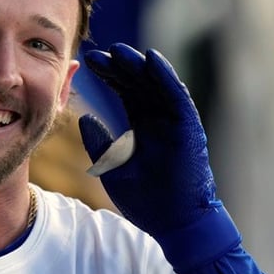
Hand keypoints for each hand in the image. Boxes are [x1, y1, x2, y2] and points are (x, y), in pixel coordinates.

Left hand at [78, 44, 238, 264]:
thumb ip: (98, 141)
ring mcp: (175, 122)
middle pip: (139, 84)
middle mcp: (160, 120)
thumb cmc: (144, 199)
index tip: (87, 62)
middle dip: (119, 67)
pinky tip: (151, 59)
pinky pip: (177, 96)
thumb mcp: (110, 166)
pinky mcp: (189, 128)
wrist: (172, 223)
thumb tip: (83, 118)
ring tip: (118, 50)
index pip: (125, 92)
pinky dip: (165, 77)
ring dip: (139, 66)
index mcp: (142, 127)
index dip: (109, 76)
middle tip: (97, 53)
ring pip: (157, 85)